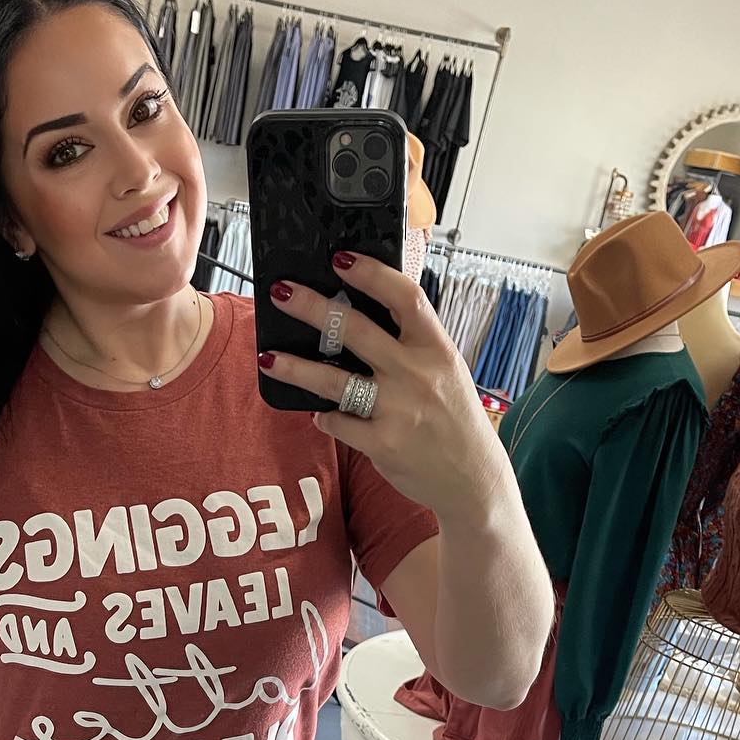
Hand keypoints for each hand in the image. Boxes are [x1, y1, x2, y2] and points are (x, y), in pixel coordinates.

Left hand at [262, 252, 502, 520]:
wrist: (472, 479)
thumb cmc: (454, 419)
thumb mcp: (446, 371)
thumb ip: (411, 346)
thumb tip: (361, 316)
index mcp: (437, 348)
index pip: (405, 297)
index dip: (371, 274)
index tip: (340, 259)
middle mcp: (417, 374)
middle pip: (357, 330)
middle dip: (313, 307)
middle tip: (281, 292)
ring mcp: (398, 410)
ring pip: (334, 381)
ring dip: (295, 367)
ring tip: (267, 358)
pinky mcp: (381, 443)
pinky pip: (337, 422)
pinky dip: (325, 417)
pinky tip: (320, 414)